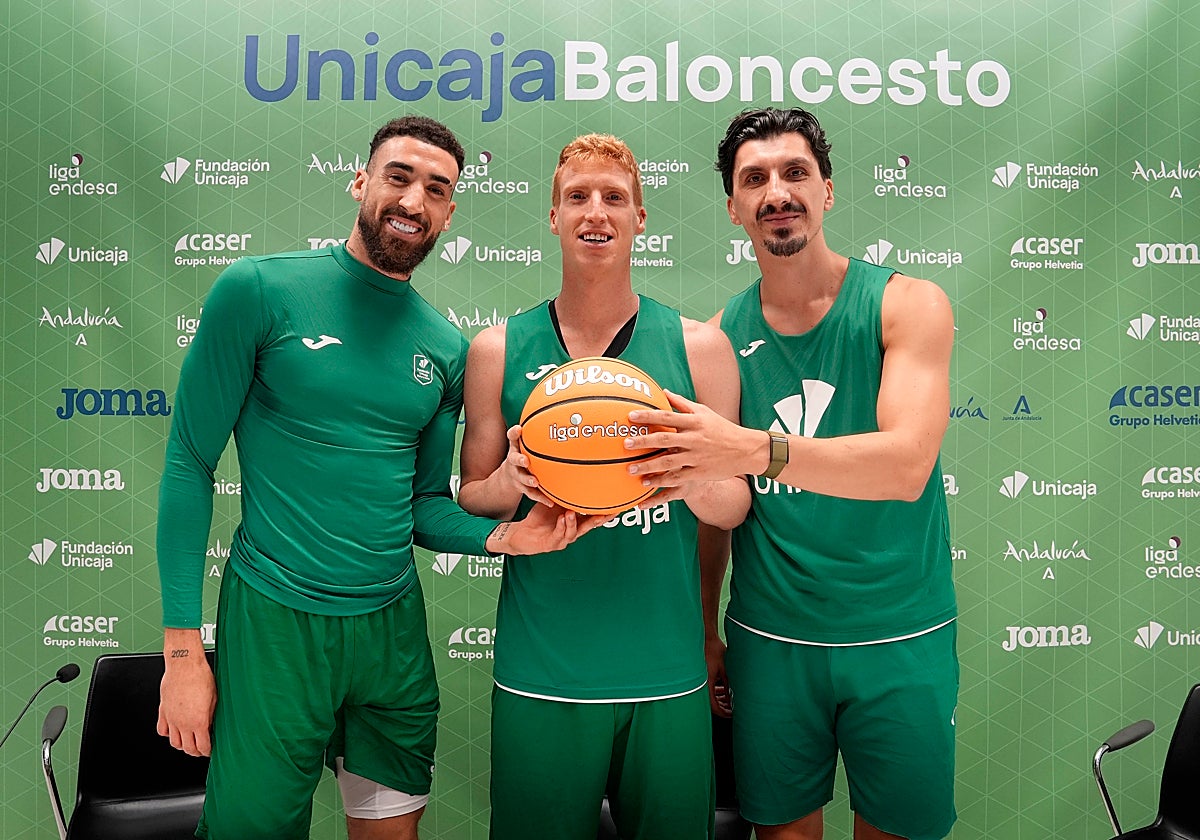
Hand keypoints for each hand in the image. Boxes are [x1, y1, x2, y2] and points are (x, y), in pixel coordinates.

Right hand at [157, 649, 215, 756]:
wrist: (184, 664)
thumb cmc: (201, 677)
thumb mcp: (214, 698)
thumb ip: (210, 716)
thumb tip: (211, 726)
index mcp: (198, 721)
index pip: (202, 746)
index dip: (207, 751)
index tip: (210, 751)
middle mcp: (183, 723)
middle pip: (188, 748)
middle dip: (196, 752)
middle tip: (201, 749)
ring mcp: (171, 718)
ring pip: (174, 743)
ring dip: (182, 746)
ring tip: (189, 743)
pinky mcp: (163, 711)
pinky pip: (162, 730)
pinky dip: (168, 734)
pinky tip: (174, 731)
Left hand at [487, 502, 611, 555]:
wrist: (522, 533)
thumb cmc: (540, 518)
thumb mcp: (554, 502)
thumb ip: (564, 493)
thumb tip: (572, 473)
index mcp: (576, 521)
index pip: (594, 516)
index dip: (606, 511)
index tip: (618, 504)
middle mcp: (573, 531)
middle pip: (590, 526)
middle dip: (600, 519)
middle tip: (609, 512)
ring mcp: (563, 539)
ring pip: (573, 531)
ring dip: (574, 522)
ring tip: (572, 512)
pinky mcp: (552, 544)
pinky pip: (558, 535)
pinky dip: (561, 526)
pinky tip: (562, 519)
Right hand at [499, 425, 554, 506]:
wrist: (508, 477)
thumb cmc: (523, 455)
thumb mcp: (524, 444)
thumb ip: (536, 433)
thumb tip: (561, 417)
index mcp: (515, 448)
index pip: (511, 438)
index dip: (514, 433)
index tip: (519, 429)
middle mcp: (513, 461)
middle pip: (513, 459)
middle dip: (519, 459)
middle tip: (525, 460)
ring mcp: (516, 475)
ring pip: (521, 478)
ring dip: (528, 480)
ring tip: (536, 482)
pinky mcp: (521, 488)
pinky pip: (531, 493)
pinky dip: (541, 497)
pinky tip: (551, 502)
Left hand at [626, 390, 762, 486]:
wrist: (745, 449)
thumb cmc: (721, 428)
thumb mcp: (704, 412)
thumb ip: (682, 404)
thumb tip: (663, 391)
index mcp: (694, 422)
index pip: (667, 417)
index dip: (648, 416)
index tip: (631, 416)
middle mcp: (694, 439)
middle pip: (665, 440)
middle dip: (644, 442)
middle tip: (626, 443)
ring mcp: (697, 457)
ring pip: (669, 462)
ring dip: (648, 466)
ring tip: (630, 469)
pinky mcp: (700, 473)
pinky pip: (677, 478)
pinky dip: (661, 481)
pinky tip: (646, 483)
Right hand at [705, 635, 732, 717]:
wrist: (706, 637)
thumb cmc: (713, 650)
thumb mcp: (725, 669)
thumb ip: (729, 685)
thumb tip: (734, 698)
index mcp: (706, 684)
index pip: (714, 707)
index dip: (724, 713)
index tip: (732, 714)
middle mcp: (701, 684)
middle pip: (711, 703)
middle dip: (723, 707)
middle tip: (733, 708)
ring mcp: (701, 679)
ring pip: (710, 696)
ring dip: (720, 699)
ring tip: (730, 699)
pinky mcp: (702, 675)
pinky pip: (709, 688)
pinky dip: (716, 691)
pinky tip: (723, 689)